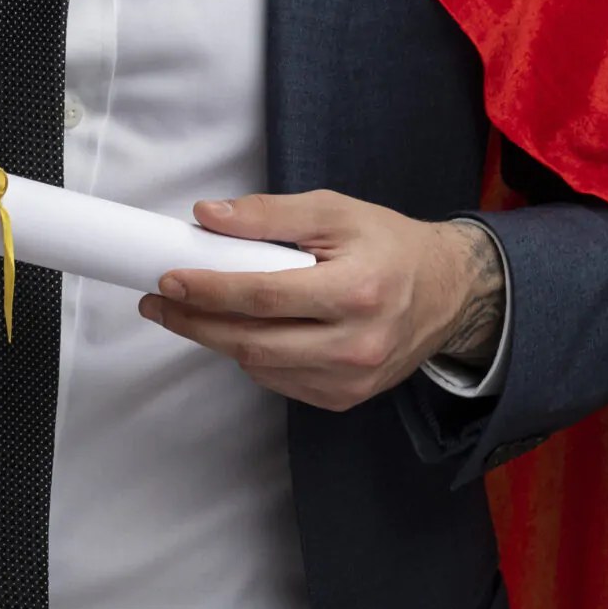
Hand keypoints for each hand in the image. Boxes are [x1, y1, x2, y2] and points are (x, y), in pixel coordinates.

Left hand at [139, 192, 504, 411]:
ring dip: (217, 340)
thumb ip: (270, 214)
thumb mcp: (335, 211)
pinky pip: (280, 382)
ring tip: (187, 311)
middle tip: (159, 301)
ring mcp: (353, 379)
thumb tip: (210, 217)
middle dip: (196, 321)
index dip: (209, 288)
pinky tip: (241, 330)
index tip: (169, 277)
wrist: (448, 293)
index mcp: (357, 291)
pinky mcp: (347, 398)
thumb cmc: (389, 245)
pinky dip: (253, 357)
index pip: (264, 295)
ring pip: (261, 367)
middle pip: (254, 342)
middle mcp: (357, 344)